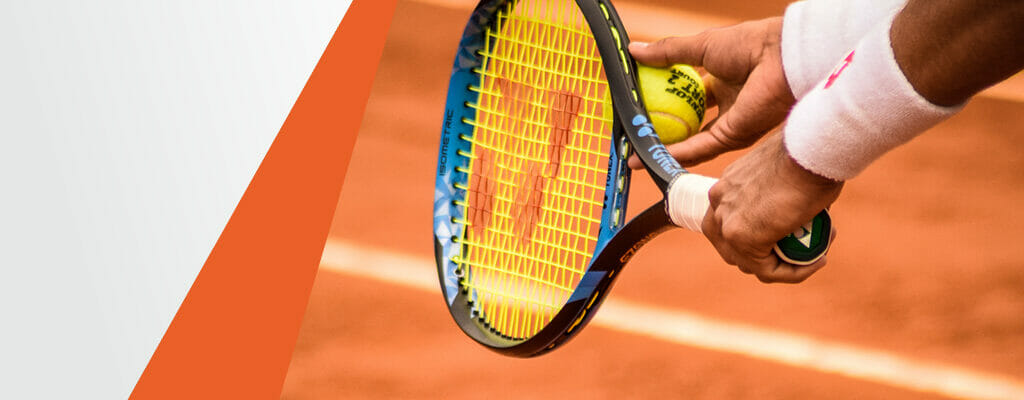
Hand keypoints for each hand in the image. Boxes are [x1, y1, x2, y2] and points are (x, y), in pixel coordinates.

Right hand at [628, 17, 794, 167]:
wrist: (780, 58)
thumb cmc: (748, 44)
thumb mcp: (700, 45)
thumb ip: (667, 52)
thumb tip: (633, 51)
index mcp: (721, 81)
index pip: (685, 96)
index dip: (662, 100)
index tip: (638, 105)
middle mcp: (726, 105)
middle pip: (688, 123)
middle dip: (662, 130)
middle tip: (634, 133)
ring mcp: (729, 123)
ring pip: (690, 141)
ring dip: (663, 148)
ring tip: (635, 153)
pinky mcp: (732, 137)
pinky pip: (699, 148)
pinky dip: (675, 153)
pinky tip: (652, 154)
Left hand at [702, 132, 841, 282]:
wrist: (810, 149)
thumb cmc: (809, 154)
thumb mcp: (787, 172)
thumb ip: (780, 194)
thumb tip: (797, 211)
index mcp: (726, 186)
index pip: (729, 223)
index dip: (757, 238)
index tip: (789, 237)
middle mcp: (718, 203)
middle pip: (731, 248)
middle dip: (765, 256)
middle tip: (800, 252)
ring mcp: (726, 221)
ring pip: (749, 263)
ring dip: (784, 266)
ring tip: (816, 254)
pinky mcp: (741, 237)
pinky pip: (767, 270)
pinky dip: (793, 273)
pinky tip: (818, 261)